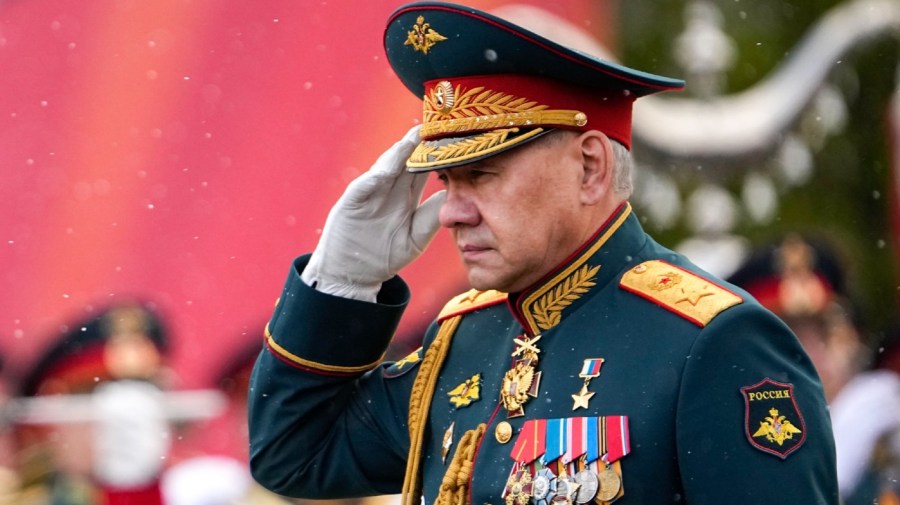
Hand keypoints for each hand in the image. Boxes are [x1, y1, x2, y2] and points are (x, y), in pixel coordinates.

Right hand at [301, 126, 445, 300]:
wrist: (353, 273)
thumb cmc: (386, 255)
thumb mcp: (415, 238)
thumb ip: (431, 217)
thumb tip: (454, 196)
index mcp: (406, 196)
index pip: (425, 170)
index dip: (439, 156)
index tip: (457, 141)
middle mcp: (389, 189)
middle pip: (408, 161)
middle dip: (422, 143)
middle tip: (439, 125)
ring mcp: (371, 193)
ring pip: (387, 167)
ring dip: (400, 152)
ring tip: (416, 136)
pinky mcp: (352, 202)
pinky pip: (364, 186)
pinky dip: (375, 177)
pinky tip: (387, 169)